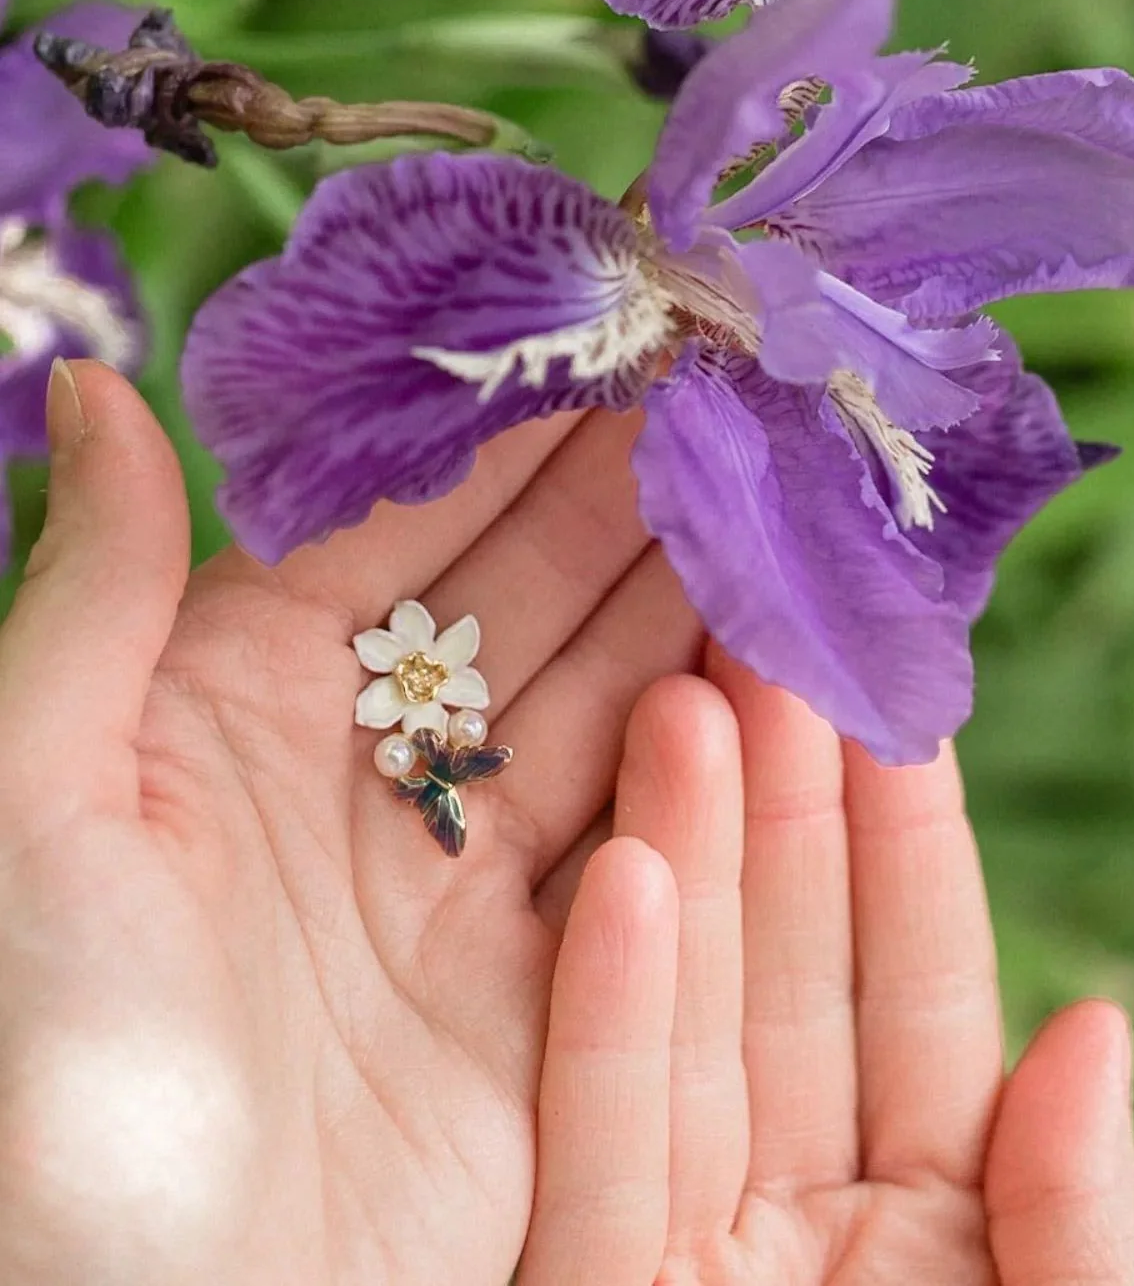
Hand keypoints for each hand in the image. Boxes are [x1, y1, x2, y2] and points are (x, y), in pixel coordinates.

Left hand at [0, 361, 700, 1284]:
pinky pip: (649, 845)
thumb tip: (89, 387)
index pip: (407, 527)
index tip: (610, 339)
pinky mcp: (544, 992)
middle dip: (629, 495)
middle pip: (529, 601)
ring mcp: (464, 881)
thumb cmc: (30, 1069)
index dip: (507, 432)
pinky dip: (719, 760)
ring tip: (779, 498)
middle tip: (733, 393)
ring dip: (690, 605)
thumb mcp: (25, 803)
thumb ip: (88, 595)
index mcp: (238, 704)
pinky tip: (783, 664)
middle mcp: (368, 774)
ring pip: (607, 706)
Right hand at [525, 649, 1133, 1283]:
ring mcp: (692, 1253)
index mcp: (937, 1215)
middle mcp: (808, 1211)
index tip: (887, 698)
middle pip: (789, 975)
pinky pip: (598, 1155)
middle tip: (761, 648)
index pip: (920, 987)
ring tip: (682, 704)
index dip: (907, 837)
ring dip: (682, 862)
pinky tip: (622, 876)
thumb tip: (1096, 1023)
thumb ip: (1080, 1209)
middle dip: (778, 806)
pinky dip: (607, 1018)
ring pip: (688, 1029)